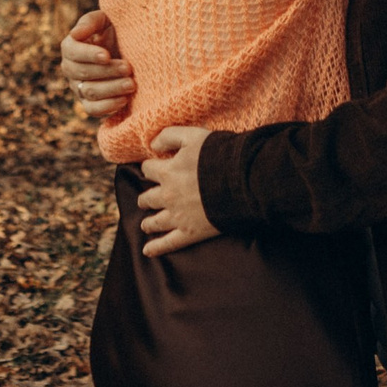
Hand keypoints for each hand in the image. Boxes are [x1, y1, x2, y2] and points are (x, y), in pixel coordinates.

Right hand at [61, 9, 134, 123]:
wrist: (132, 50)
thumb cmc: (116, 31)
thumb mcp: (106, 20)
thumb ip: (90, 22)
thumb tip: (74, 34)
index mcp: (71, 47)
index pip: (72, 51)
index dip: (88, 55)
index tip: (106, 55)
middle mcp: (70, 69)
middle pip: (81, 73)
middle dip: (106, 71)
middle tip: (128, 68)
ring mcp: (78, 88)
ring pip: (89, 92)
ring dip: (111, 89)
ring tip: (131, 84)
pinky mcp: (89, 104)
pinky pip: (93, 110)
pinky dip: (108, 106)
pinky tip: (125, 99)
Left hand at [139, 127, 215, 255]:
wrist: (241, 182)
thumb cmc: (219, 156)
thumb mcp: (193, 136)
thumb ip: (170, 136)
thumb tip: (152, 144)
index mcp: (167, 172)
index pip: (148, 169)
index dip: (150, 168)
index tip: (152, 169)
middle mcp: (167, 195)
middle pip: (148, 198)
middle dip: (146, 198)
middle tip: (146, 200)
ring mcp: (177, 216)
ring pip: (154, 221)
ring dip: (148, 222)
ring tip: (146, 224)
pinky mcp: (189, 232)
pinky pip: (168, 242)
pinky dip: (156, 247)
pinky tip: (147, 251)